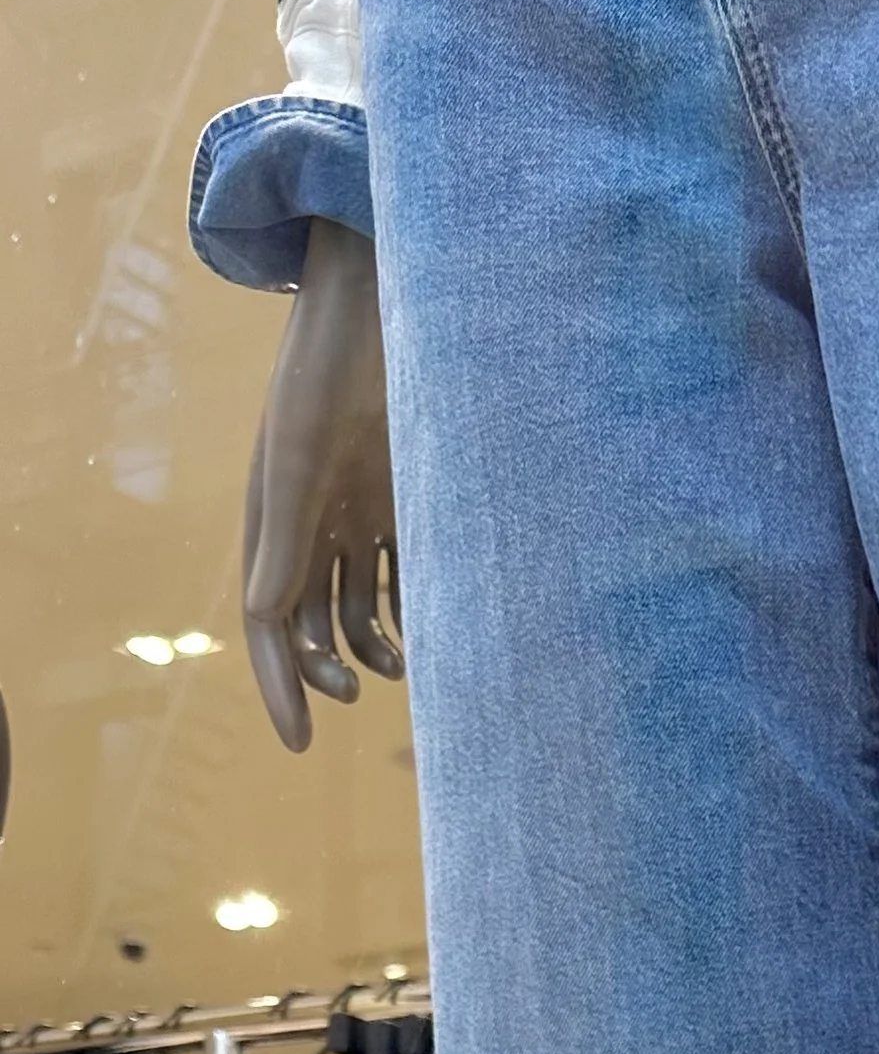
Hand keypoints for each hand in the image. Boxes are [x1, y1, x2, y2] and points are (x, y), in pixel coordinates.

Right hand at [243, 216, 402, 751]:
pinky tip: (438, 639)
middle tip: (358, 691)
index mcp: (273, 521)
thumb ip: (288, 535)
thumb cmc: (331, 372)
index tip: (301, 745)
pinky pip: (408, 576)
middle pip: (310, 624)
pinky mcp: (407, 502)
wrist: (387, 308)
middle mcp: (313, 526)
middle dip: (326, 668)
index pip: (267, 624)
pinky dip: (417, 613)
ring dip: (374, 647)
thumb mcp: (302, 457)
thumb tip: (265, 618)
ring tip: (399, 666)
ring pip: (360, 607)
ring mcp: (361, 515)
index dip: (281, 686)